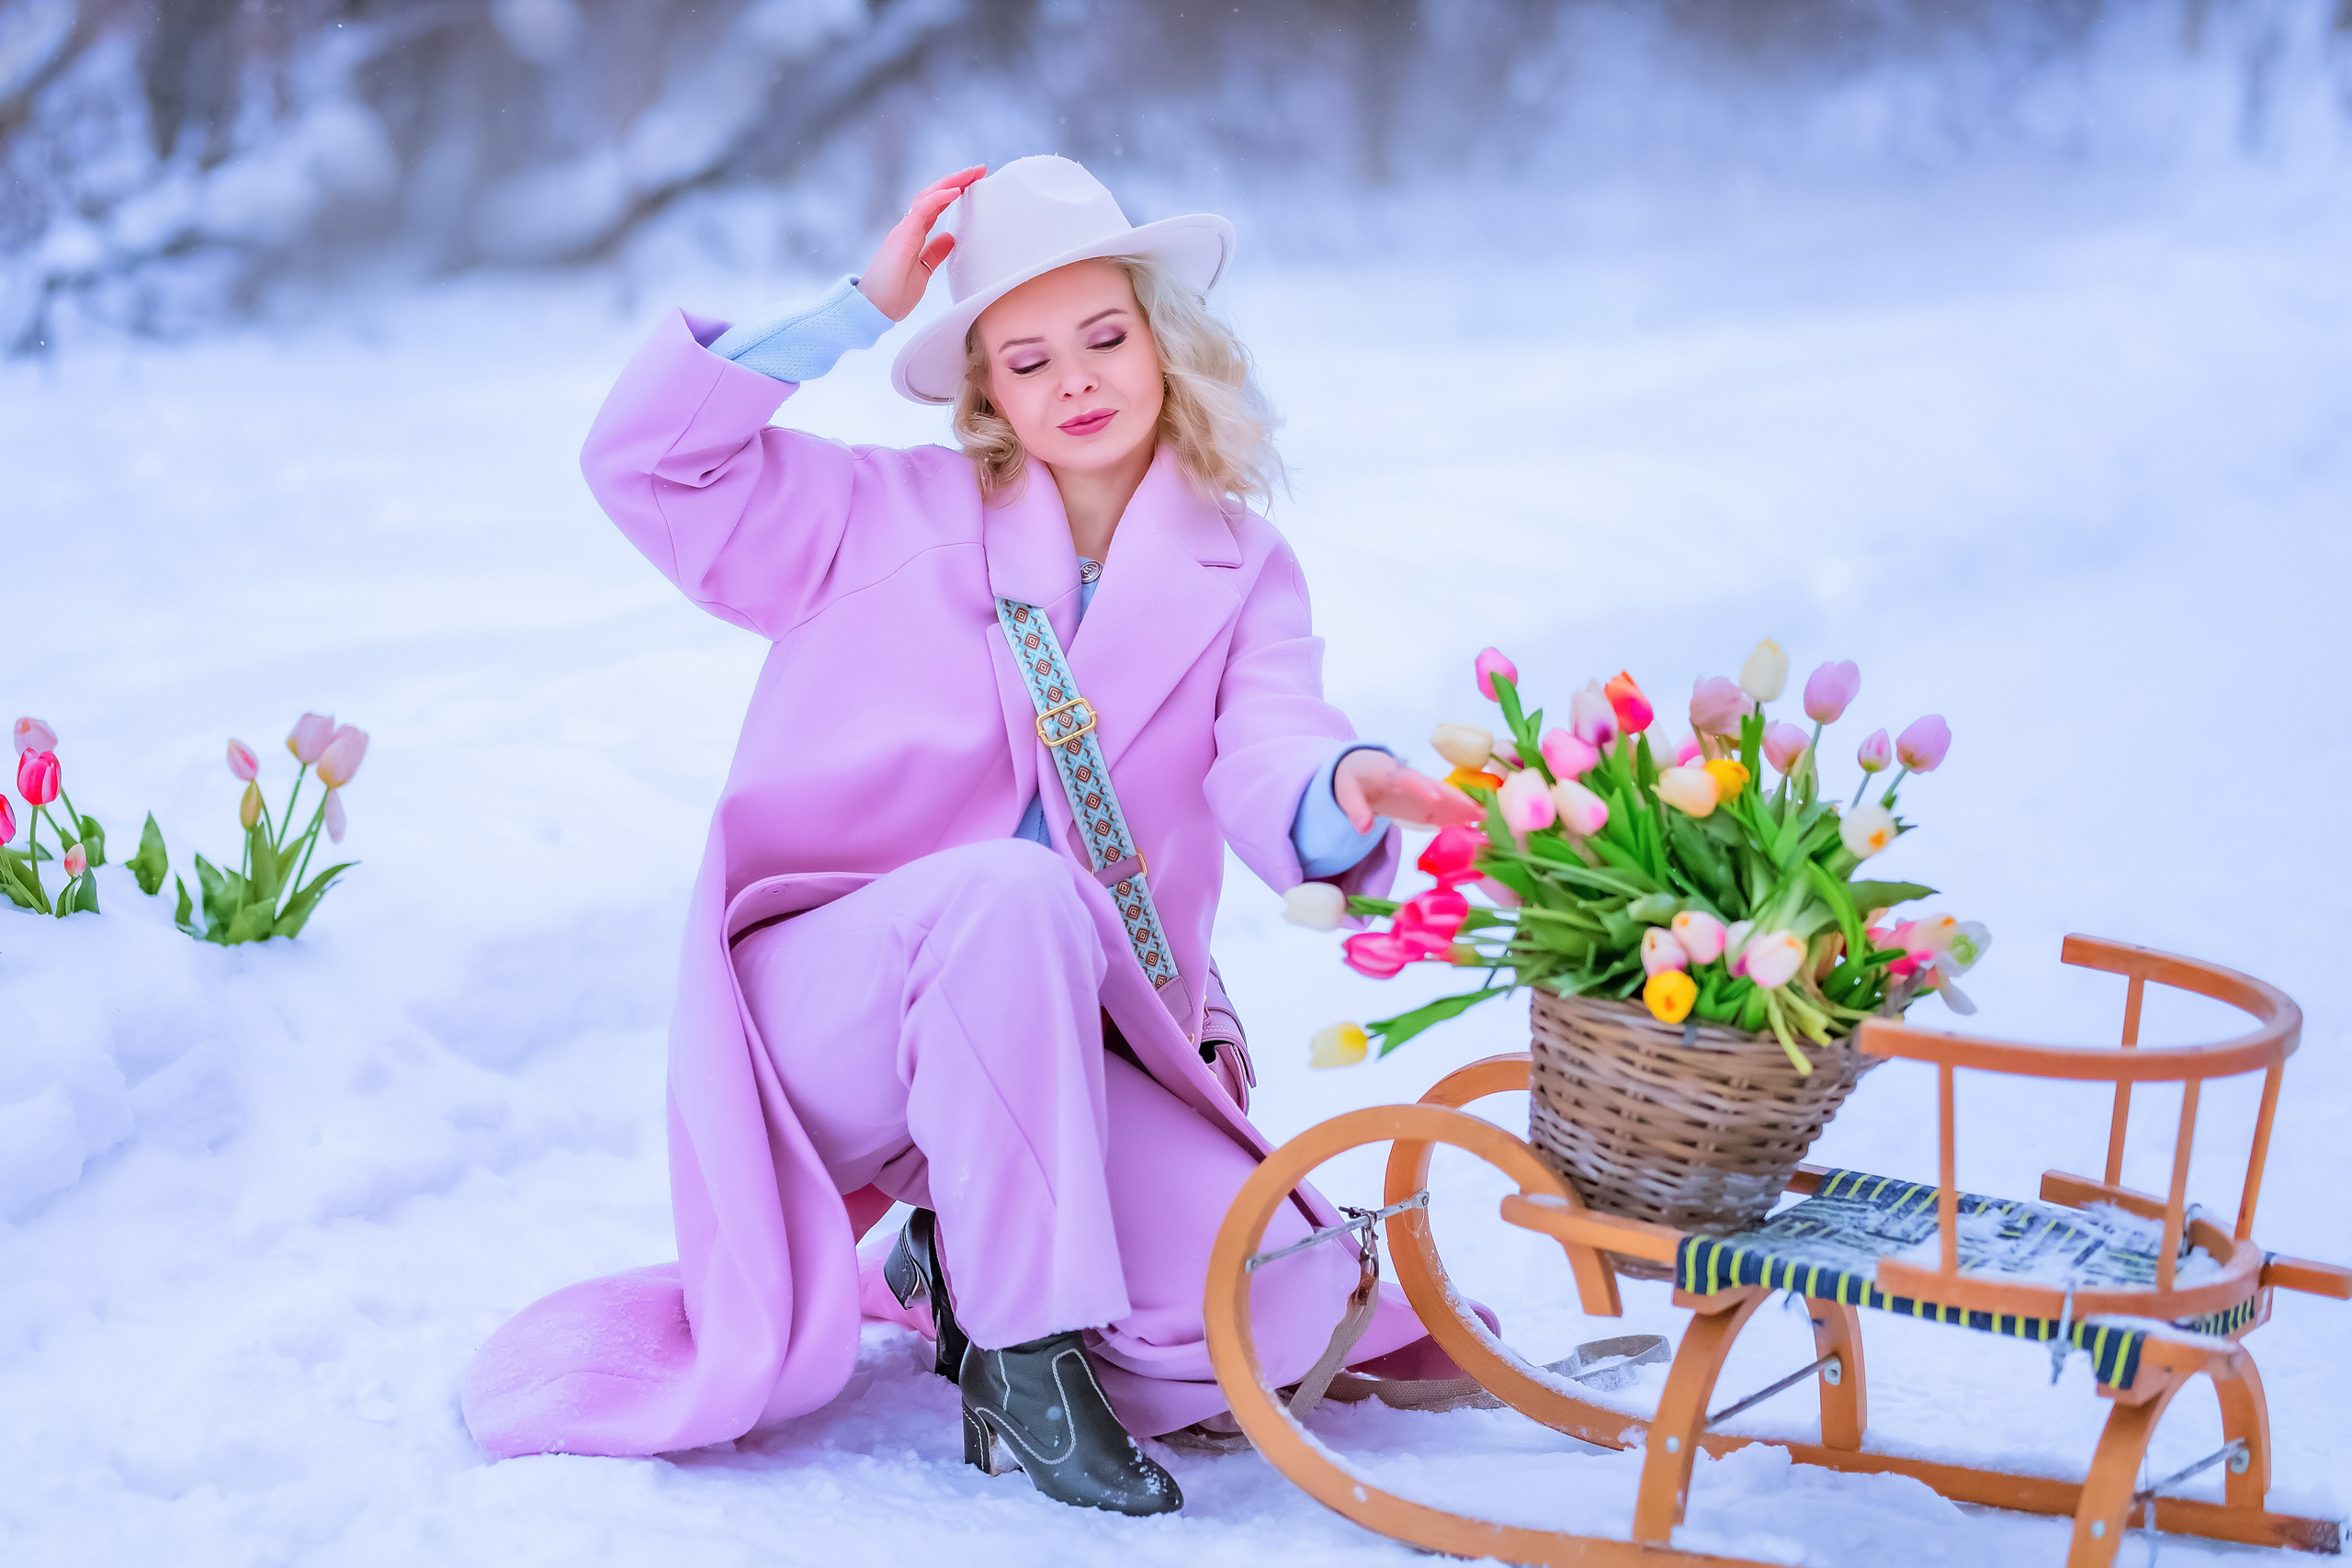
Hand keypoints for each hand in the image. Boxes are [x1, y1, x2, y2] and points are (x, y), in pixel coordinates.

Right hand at [856, 165, 985, 321]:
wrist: (875, 309)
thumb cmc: (894, 295)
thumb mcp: (923, 271)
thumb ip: (934, 253)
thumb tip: (950, 238)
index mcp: (914, 234)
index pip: (937, 206)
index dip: (955, 192)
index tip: (976, 183)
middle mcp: (908, 227)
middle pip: (934, 195)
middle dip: (957, 180)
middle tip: (980, 170)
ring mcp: (904, 229)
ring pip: (928, 196)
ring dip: (951, 182)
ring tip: (971, 174)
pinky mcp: (901, 236)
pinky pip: (922, 209)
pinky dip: (939, 197)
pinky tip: (956, 191)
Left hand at [1333, 750, 1483, 832]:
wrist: (1362, 767)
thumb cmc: (1354, 777)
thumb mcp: (1346, 790)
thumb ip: (1355, 808)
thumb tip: (1363, 827)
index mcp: (1391, 773)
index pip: (1407, 779)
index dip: (1421, 787)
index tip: (1435, 797)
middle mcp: (1411, 780)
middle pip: (1435, 788)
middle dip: (1455, 798)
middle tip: (1477, 809)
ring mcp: (1419, 791)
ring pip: (1443, 798)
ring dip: (1463, 807)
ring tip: (1484, 817)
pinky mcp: (1422, 802)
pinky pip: (1441, 808)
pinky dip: (1456, 815)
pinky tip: (1472, 823)